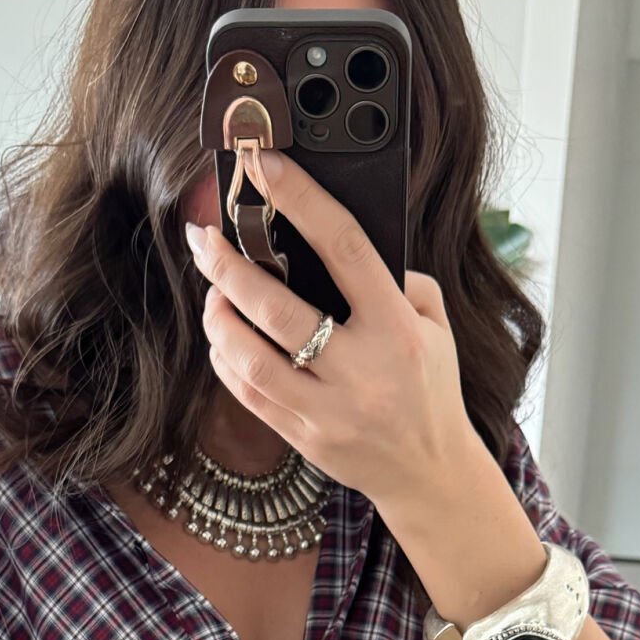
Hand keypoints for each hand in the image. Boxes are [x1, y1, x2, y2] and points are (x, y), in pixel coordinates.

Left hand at [184, 146, 481, 514]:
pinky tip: (223, 338)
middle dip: (229, 267)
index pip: (345, 249)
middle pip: (277, 309)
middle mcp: (362, 371)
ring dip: (219, 317)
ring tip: (213, 292)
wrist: (430, 474)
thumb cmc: (429, 388)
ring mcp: (330, 410)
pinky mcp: (305, 438)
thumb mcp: (435, 327)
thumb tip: (337, 245)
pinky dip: (226, 359)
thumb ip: (401, 281)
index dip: (302, 201)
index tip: (265, 165)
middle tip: (204, 240)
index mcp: (398, 330)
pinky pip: (248, 395)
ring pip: (250, 358)